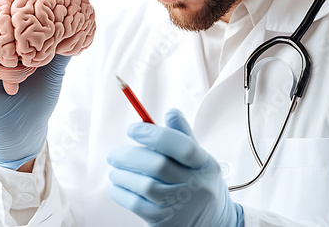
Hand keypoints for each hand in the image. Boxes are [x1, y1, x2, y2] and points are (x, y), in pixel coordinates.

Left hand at [107, 108, 243, 226]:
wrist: (213, 223)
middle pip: (159, 165)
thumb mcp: (201, 159)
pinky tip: (117, 184)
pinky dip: (120, 191)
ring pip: (144, 185)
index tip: (133, 129)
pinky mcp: (163, 220)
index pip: (183, 146)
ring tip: (116, 168)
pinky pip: (136, 204)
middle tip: (115, 153)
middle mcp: (195, 186)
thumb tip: (171, 113)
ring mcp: (179, 205)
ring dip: (122, 173)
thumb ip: (183, 135)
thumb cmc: (201, 185)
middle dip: (130, 155)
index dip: (155, 135)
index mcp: (204, 165)